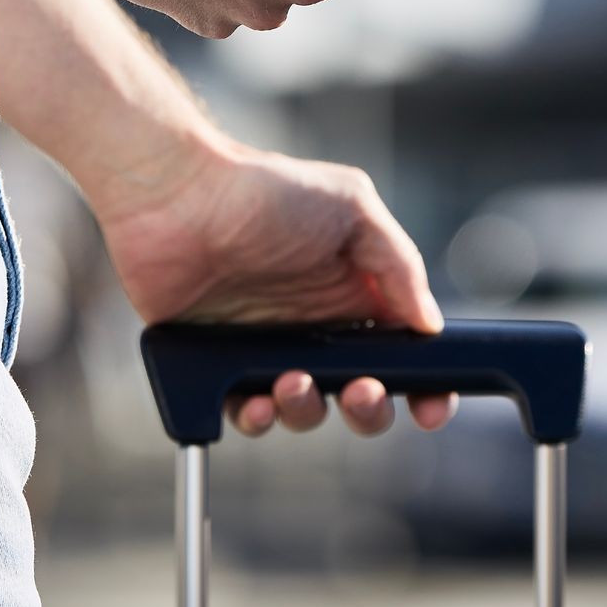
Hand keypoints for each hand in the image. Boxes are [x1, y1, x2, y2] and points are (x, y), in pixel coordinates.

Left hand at [93, 133, 456, 437]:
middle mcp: (318, 326)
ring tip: (293, 382)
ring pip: (307, 410)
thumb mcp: (352, 208)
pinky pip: (246, 410)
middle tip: (360, 392)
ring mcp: (269, 348)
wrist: (176, 196)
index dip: (425, 384)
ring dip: (309, 411)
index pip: (404, 352)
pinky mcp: (220, 363)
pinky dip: (256, 416)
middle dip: (370, 409)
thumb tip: (429, 325)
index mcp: (357, 293)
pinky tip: (253, 400)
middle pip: (362, 394)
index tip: (431, 406)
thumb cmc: (264, 191)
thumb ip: (399, 265)